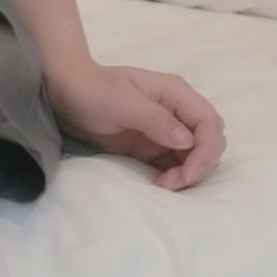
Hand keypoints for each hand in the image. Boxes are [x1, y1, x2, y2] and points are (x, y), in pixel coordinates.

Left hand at [47, 60, 225, 189]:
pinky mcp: (154, 146)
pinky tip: (159, 184)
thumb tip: (187, 141)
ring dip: (188, 174)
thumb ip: (155, 120)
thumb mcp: (121, 102)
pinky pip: (176, 164)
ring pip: (196, 156)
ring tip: (164, 185)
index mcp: (176, 93)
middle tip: (171, 183)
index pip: (209, 122)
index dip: (206, 150)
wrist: (67, 92)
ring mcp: (167, 130)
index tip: (187, 174)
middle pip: (210, 141)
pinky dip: (175, 176)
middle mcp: (178, 111)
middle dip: (200, 165)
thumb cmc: (92, 91)